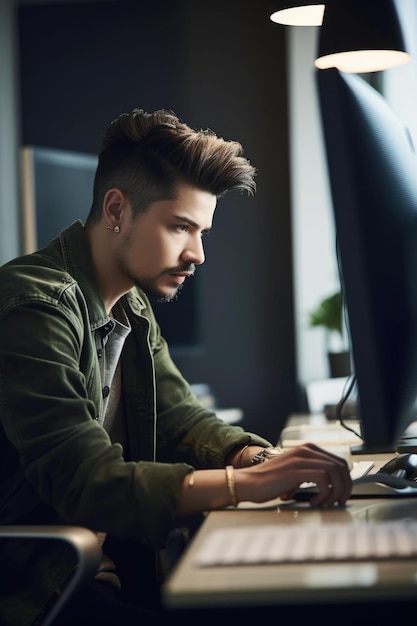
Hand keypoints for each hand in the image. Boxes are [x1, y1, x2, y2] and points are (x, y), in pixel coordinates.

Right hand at [237, 442, 351, 507]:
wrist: (249, 482)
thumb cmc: (269, 481)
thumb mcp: (294, 472)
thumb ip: (311, 472)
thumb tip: (332, 486)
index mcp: (308, 449)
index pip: (339, 462)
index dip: (345, 479)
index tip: (343, 493)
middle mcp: (307, 450)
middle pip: (341, 466)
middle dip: (345, 487)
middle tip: (339, 501)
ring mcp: (302, 459)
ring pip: (335, 473)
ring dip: (335, 492)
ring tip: (327, 502)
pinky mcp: (297, 470)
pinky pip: (323, 481)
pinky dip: (324, 494)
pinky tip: (314, 502)